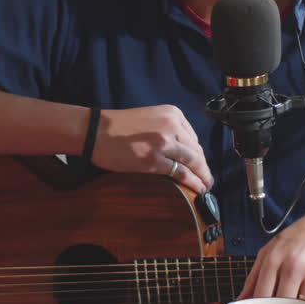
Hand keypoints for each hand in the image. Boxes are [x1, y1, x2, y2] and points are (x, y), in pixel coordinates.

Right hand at [92, 105, 212, 193]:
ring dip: (202, 176)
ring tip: (205, 187)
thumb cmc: (118, 126)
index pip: (193, 137)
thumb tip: (181, 151)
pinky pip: (181, 173)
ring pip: (192, 162)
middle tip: (207, 179)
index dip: (199, 155)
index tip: (201, 165)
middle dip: (203, 167)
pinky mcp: (154, 160)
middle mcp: (172, 125)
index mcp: (173, 113)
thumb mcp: (150, 118)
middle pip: (196, 150)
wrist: (96, 131)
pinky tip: (197, 189)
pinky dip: (192, 183)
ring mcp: (164, 142)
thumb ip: (168, 130)